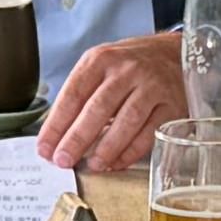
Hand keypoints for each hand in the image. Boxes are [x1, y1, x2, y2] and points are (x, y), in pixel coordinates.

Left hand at [35, 29, 196, 172]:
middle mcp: (126, 70)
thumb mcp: (101, 67)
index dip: (56, 124)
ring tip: (92, 166)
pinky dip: (132, 151)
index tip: (45, 147)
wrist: (174, 54)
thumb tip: (56, 136)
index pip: (73, 94)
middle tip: (63, 160)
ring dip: (106, 148)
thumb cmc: (130, 66)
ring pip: (126, 122)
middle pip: (98, 109)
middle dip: (77, 139)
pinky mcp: (171, 105)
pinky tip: (117, 163)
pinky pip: (150, 133)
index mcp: (101, 60)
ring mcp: (151, 87)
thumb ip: (80, 96)